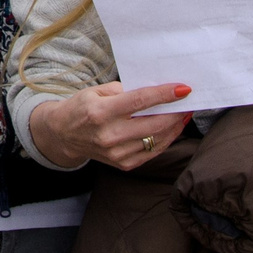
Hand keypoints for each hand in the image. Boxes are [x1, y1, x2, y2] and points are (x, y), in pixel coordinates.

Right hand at [23, 82, 193, 170]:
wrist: (64, 135)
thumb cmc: (81, 108)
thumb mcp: (95, 91)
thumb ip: (123, 90)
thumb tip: (153, 92)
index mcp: (101, 112)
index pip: (139, 101)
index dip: (164, 95)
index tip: (184, 89)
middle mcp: (110, 135)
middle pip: (154, 124)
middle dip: (176, 112)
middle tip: (188, 101)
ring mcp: (117, 153)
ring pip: (158, 139)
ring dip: (175, 126)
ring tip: (183, 113)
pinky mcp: (124, 164)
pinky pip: (153, 152)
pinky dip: (166, 139)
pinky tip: (171, 128)